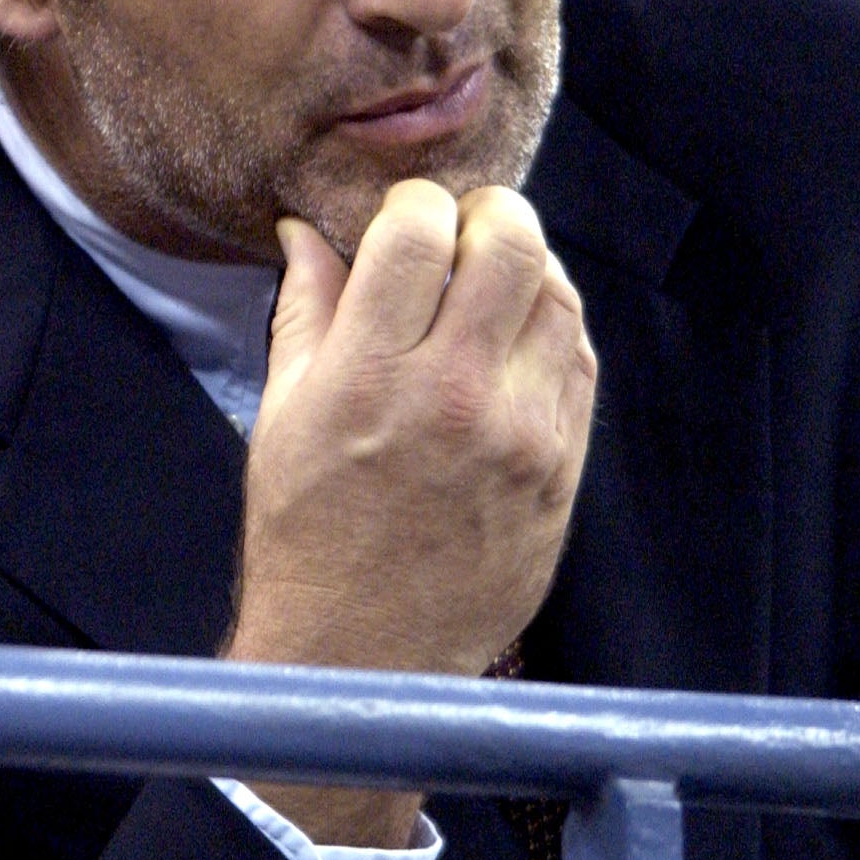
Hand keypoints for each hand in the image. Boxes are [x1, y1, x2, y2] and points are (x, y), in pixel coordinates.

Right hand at [224, 180, 597, 845]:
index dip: (410, 206)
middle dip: (486, 214)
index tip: (398, 221)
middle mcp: (452, 396)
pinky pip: (579, 359)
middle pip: (511, 242)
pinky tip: (516, 335)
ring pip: (559, 293)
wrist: (367, 653)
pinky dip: (552, 327)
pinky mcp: (562, 467)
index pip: (417, 229)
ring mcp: (520, 433)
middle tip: (462, 230)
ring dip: (525, 268)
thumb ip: (305, 311)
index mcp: (365, 377)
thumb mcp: (280, 415)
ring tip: (490, 282)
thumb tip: (308, 231)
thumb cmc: (307, 534)